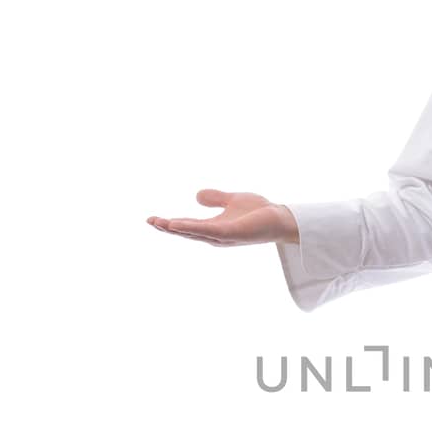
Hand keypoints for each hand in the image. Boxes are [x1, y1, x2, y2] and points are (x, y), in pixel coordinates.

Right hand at [146, 190, 297, 245]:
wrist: (281, 217)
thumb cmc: (260, 212)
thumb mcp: (232, 200)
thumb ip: (215, 198)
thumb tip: (196, 196)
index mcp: (214, 228)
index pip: (187, 226)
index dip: (170, 224)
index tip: (153, 220)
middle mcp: (216, 236)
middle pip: (187, 232)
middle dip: (168, 228)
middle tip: (150, 221)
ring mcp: (223, 236)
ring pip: (194, 233)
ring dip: (177, 229)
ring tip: (160, 223)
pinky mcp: (232, 233)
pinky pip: (208, 231)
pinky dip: (192, 228)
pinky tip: (179, 224)